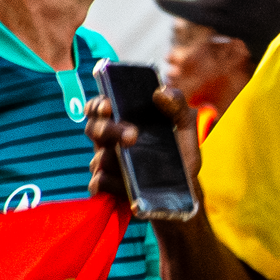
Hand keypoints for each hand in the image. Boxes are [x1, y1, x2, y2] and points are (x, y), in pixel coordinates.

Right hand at [86, 78, 200, 207]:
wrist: (186, 187)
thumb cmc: (180, 153)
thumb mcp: (185, 125)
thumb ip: (177, 104)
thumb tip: (160, 92)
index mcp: (122, 121)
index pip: (98, 107)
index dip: (97, 104)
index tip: (108, 105)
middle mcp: (111, 141)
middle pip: (93, 129)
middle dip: (108, 129)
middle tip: (132, 135)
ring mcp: (109, 164)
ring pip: (96, 157)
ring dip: (111, 157)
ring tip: (132, 162)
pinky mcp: (111, 187)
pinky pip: (98, 183)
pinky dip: (107, 182)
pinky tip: (123, 182)